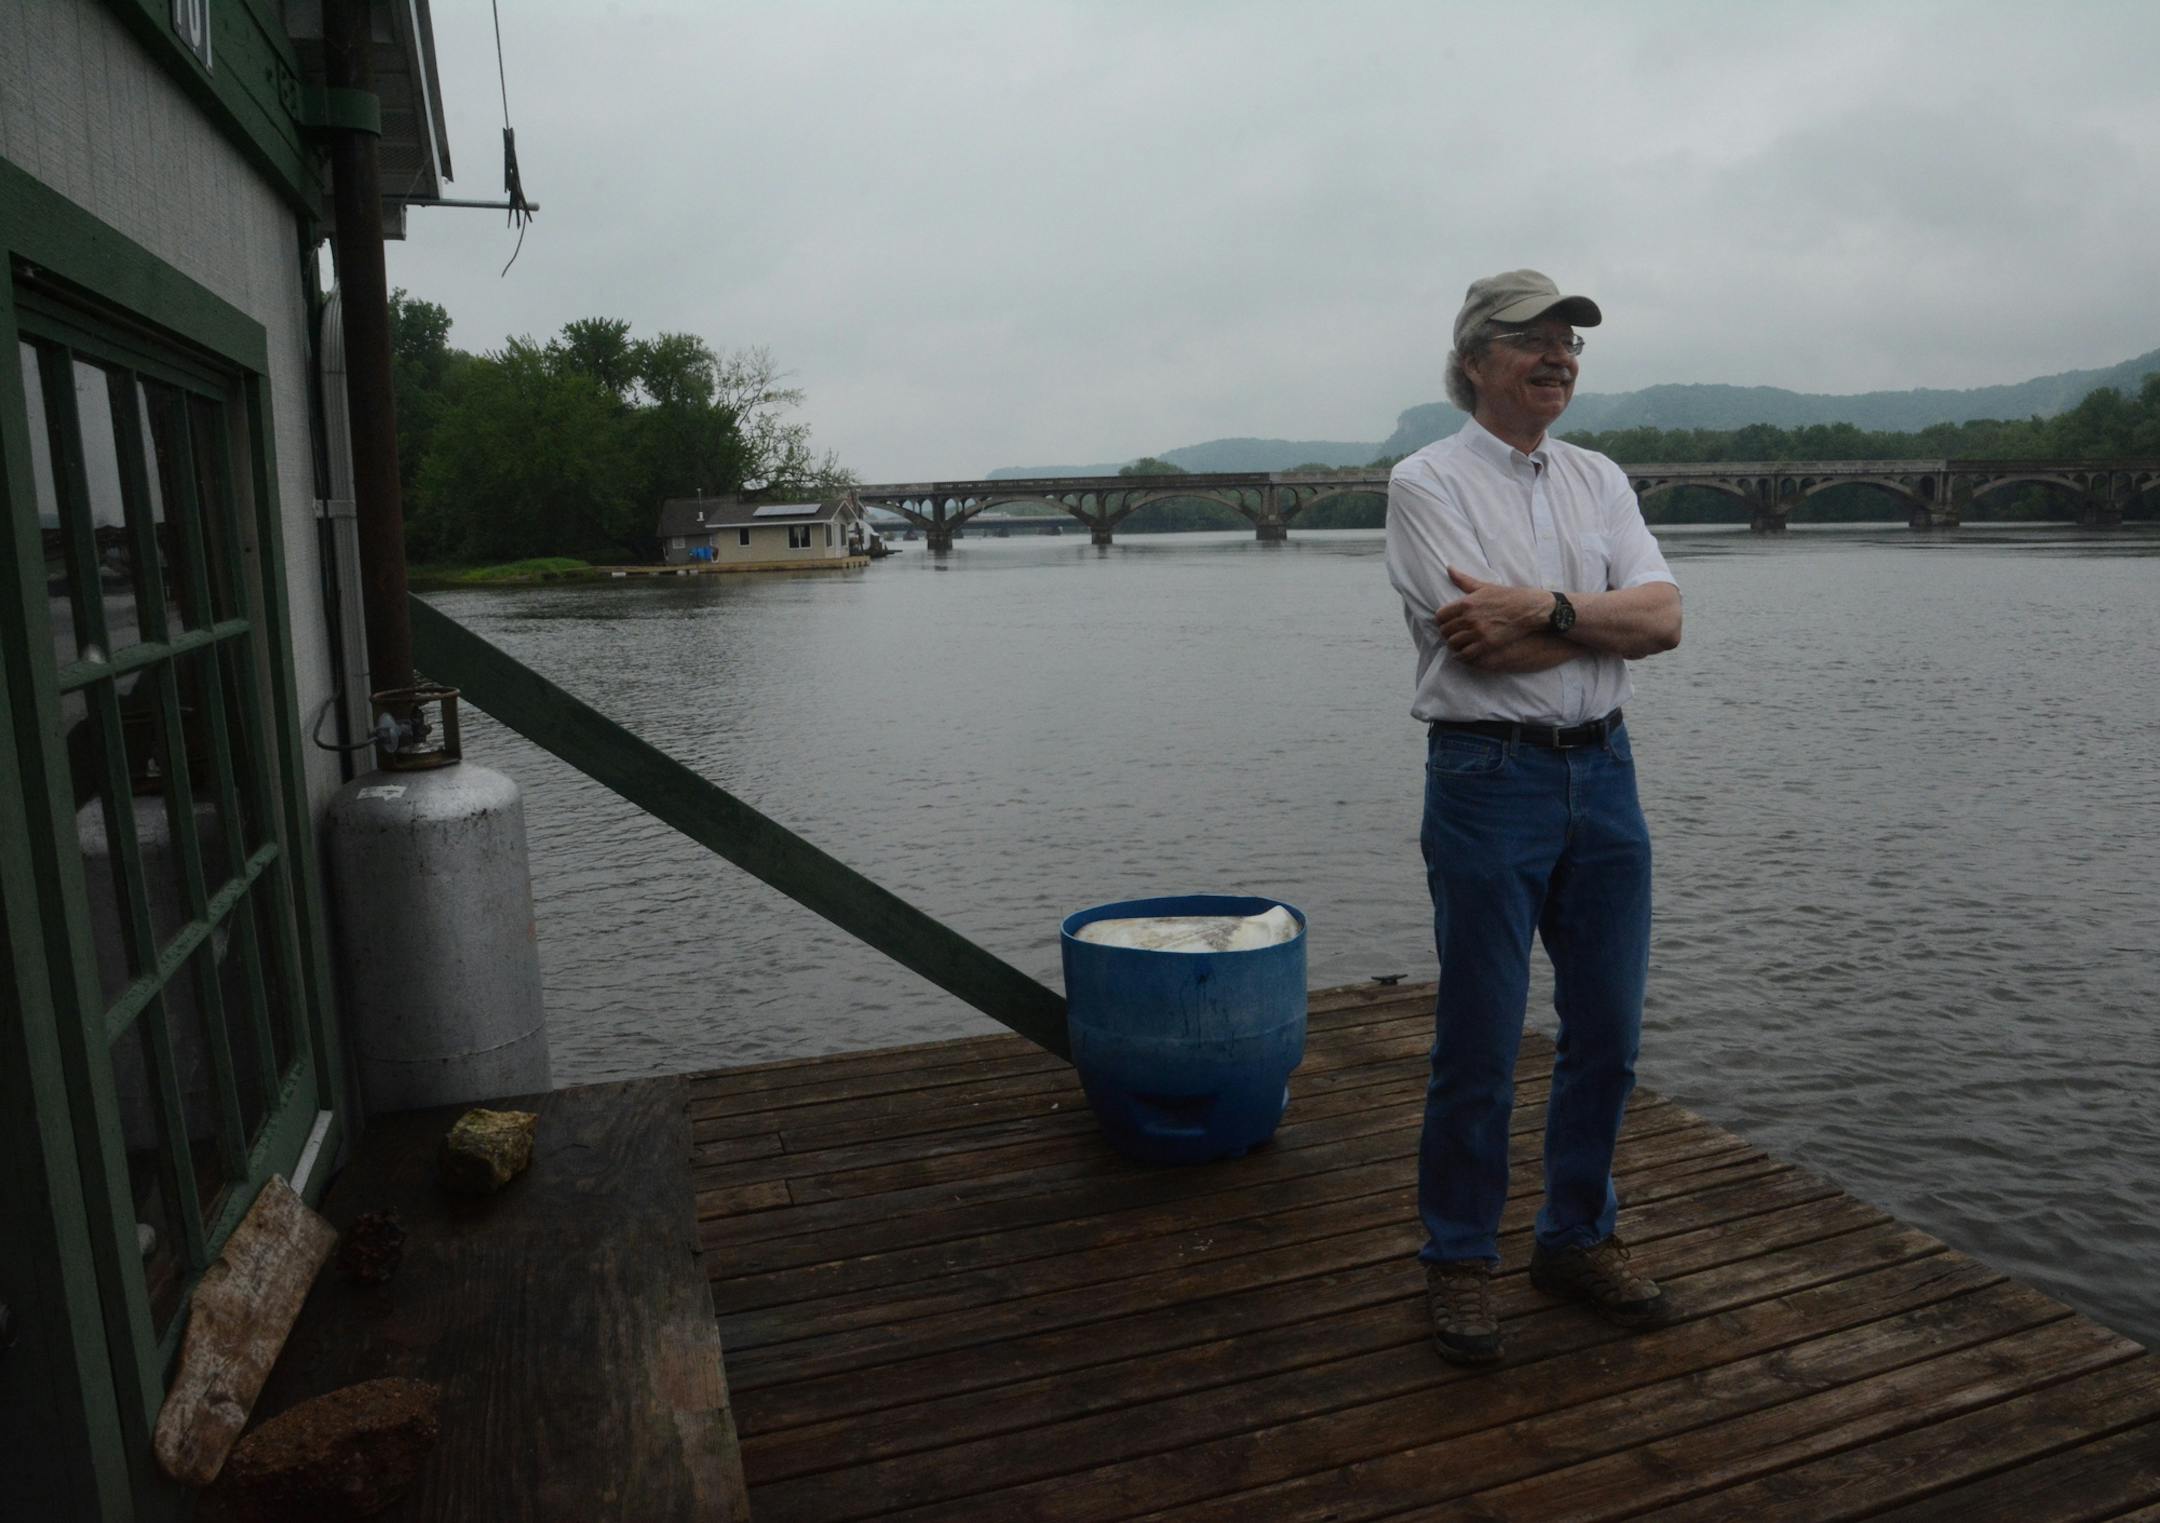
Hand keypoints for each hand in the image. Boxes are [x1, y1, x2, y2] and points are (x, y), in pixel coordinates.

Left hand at [1434, 567, 1554, 666]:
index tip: (1445, 623)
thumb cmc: (1507, 596)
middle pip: (1445, 631)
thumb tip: (1449, 568)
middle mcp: (1470, 617)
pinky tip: (1463, 654)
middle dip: (1446, 633)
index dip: (1441, 621)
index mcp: (1466, 602)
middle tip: (1451, 634)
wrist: (1529, 609)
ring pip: (1453, 643)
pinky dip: (1461, 656)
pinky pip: (1466, 654)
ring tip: (1457, 644)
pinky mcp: (1487, 643)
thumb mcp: (1484, 586)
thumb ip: (1463, 580)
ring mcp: (1478, 631)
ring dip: (1453, 645)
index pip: (1440, 616)